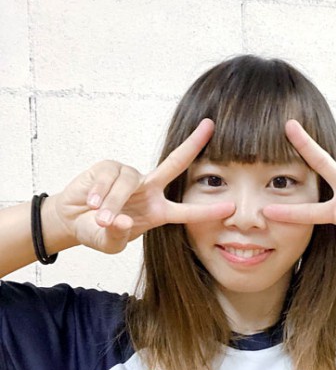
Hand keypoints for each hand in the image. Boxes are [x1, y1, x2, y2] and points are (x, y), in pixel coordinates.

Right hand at [52, 119, 233, 254]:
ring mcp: (131, 176)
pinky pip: (109, 177)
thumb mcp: (109, 242)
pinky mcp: (109, 166)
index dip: (207, 211)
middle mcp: (149, 189)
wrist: (71, 220)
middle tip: (210, 126)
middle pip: (175, 163)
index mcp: (158, 211)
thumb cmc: (97, 231)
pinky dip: (98, 193)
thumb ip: (116, 236)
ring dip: (112, 202)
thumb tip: (121, 220)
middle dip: (192, 144)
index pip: (187, 211)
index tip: (231, 208)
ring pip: (129, 182)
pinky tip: (90, 203)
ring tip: (100, 218)